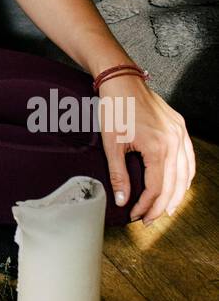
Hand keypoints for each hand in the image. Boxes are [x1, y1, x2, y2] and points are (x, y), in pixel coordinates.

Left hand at [97, 75, 195, 224]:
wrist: (121, 80)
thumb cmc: (115, 108)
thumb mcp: (112, 144)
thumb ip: (118, 175)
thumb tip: (122, 200)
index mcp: (157, 147)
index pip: (157, 188)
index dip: (146, 206)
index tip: (136, 215)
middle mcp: (174, 142)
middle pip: (174, 184)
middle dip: (161, 206)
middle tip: (149, 220)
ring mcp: (179, 133)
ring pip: (186, 173)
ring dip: (177, 194)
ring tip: (165, 209)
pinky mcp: (179, 127)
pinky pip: (189, 158)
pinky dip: (185, 175)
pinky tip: (179, 184)